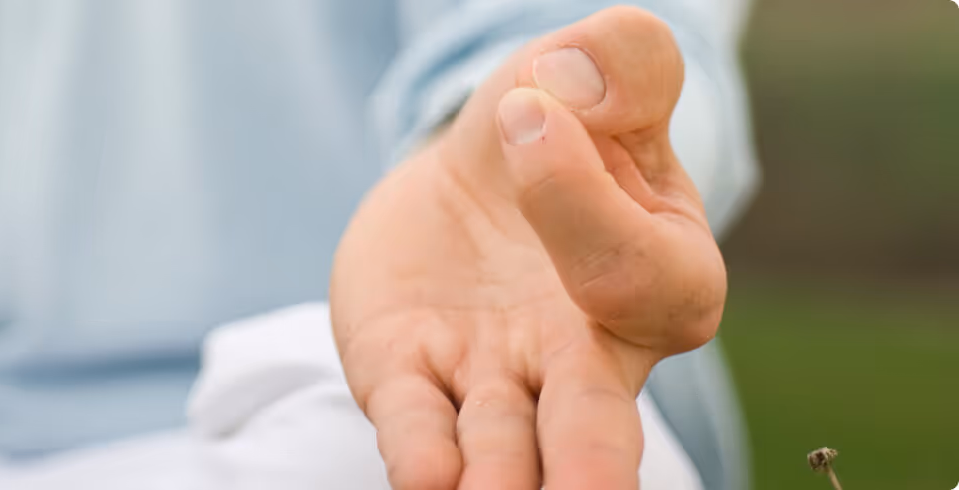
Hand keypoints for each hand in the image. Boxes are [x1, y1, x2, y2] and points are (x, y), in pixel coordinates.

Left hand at [331, 7, 724, 489]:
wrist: (480, 166)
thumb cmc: (559, 119)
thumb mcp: (594, 71)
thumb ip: (620, 62)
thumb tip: (566, 89)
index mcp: (660, 274)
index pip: (636, 271)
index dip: (579, 197)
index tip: (527, 113)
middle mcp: (587, 352)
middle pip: (596, 424)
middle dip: (591, 468)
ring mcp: (499, 375)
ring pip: (507, 448)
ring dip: (498, 480)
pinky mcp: (414, 378)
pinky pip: (421, 429)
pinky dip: (421, 457)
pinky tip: (421, 480)